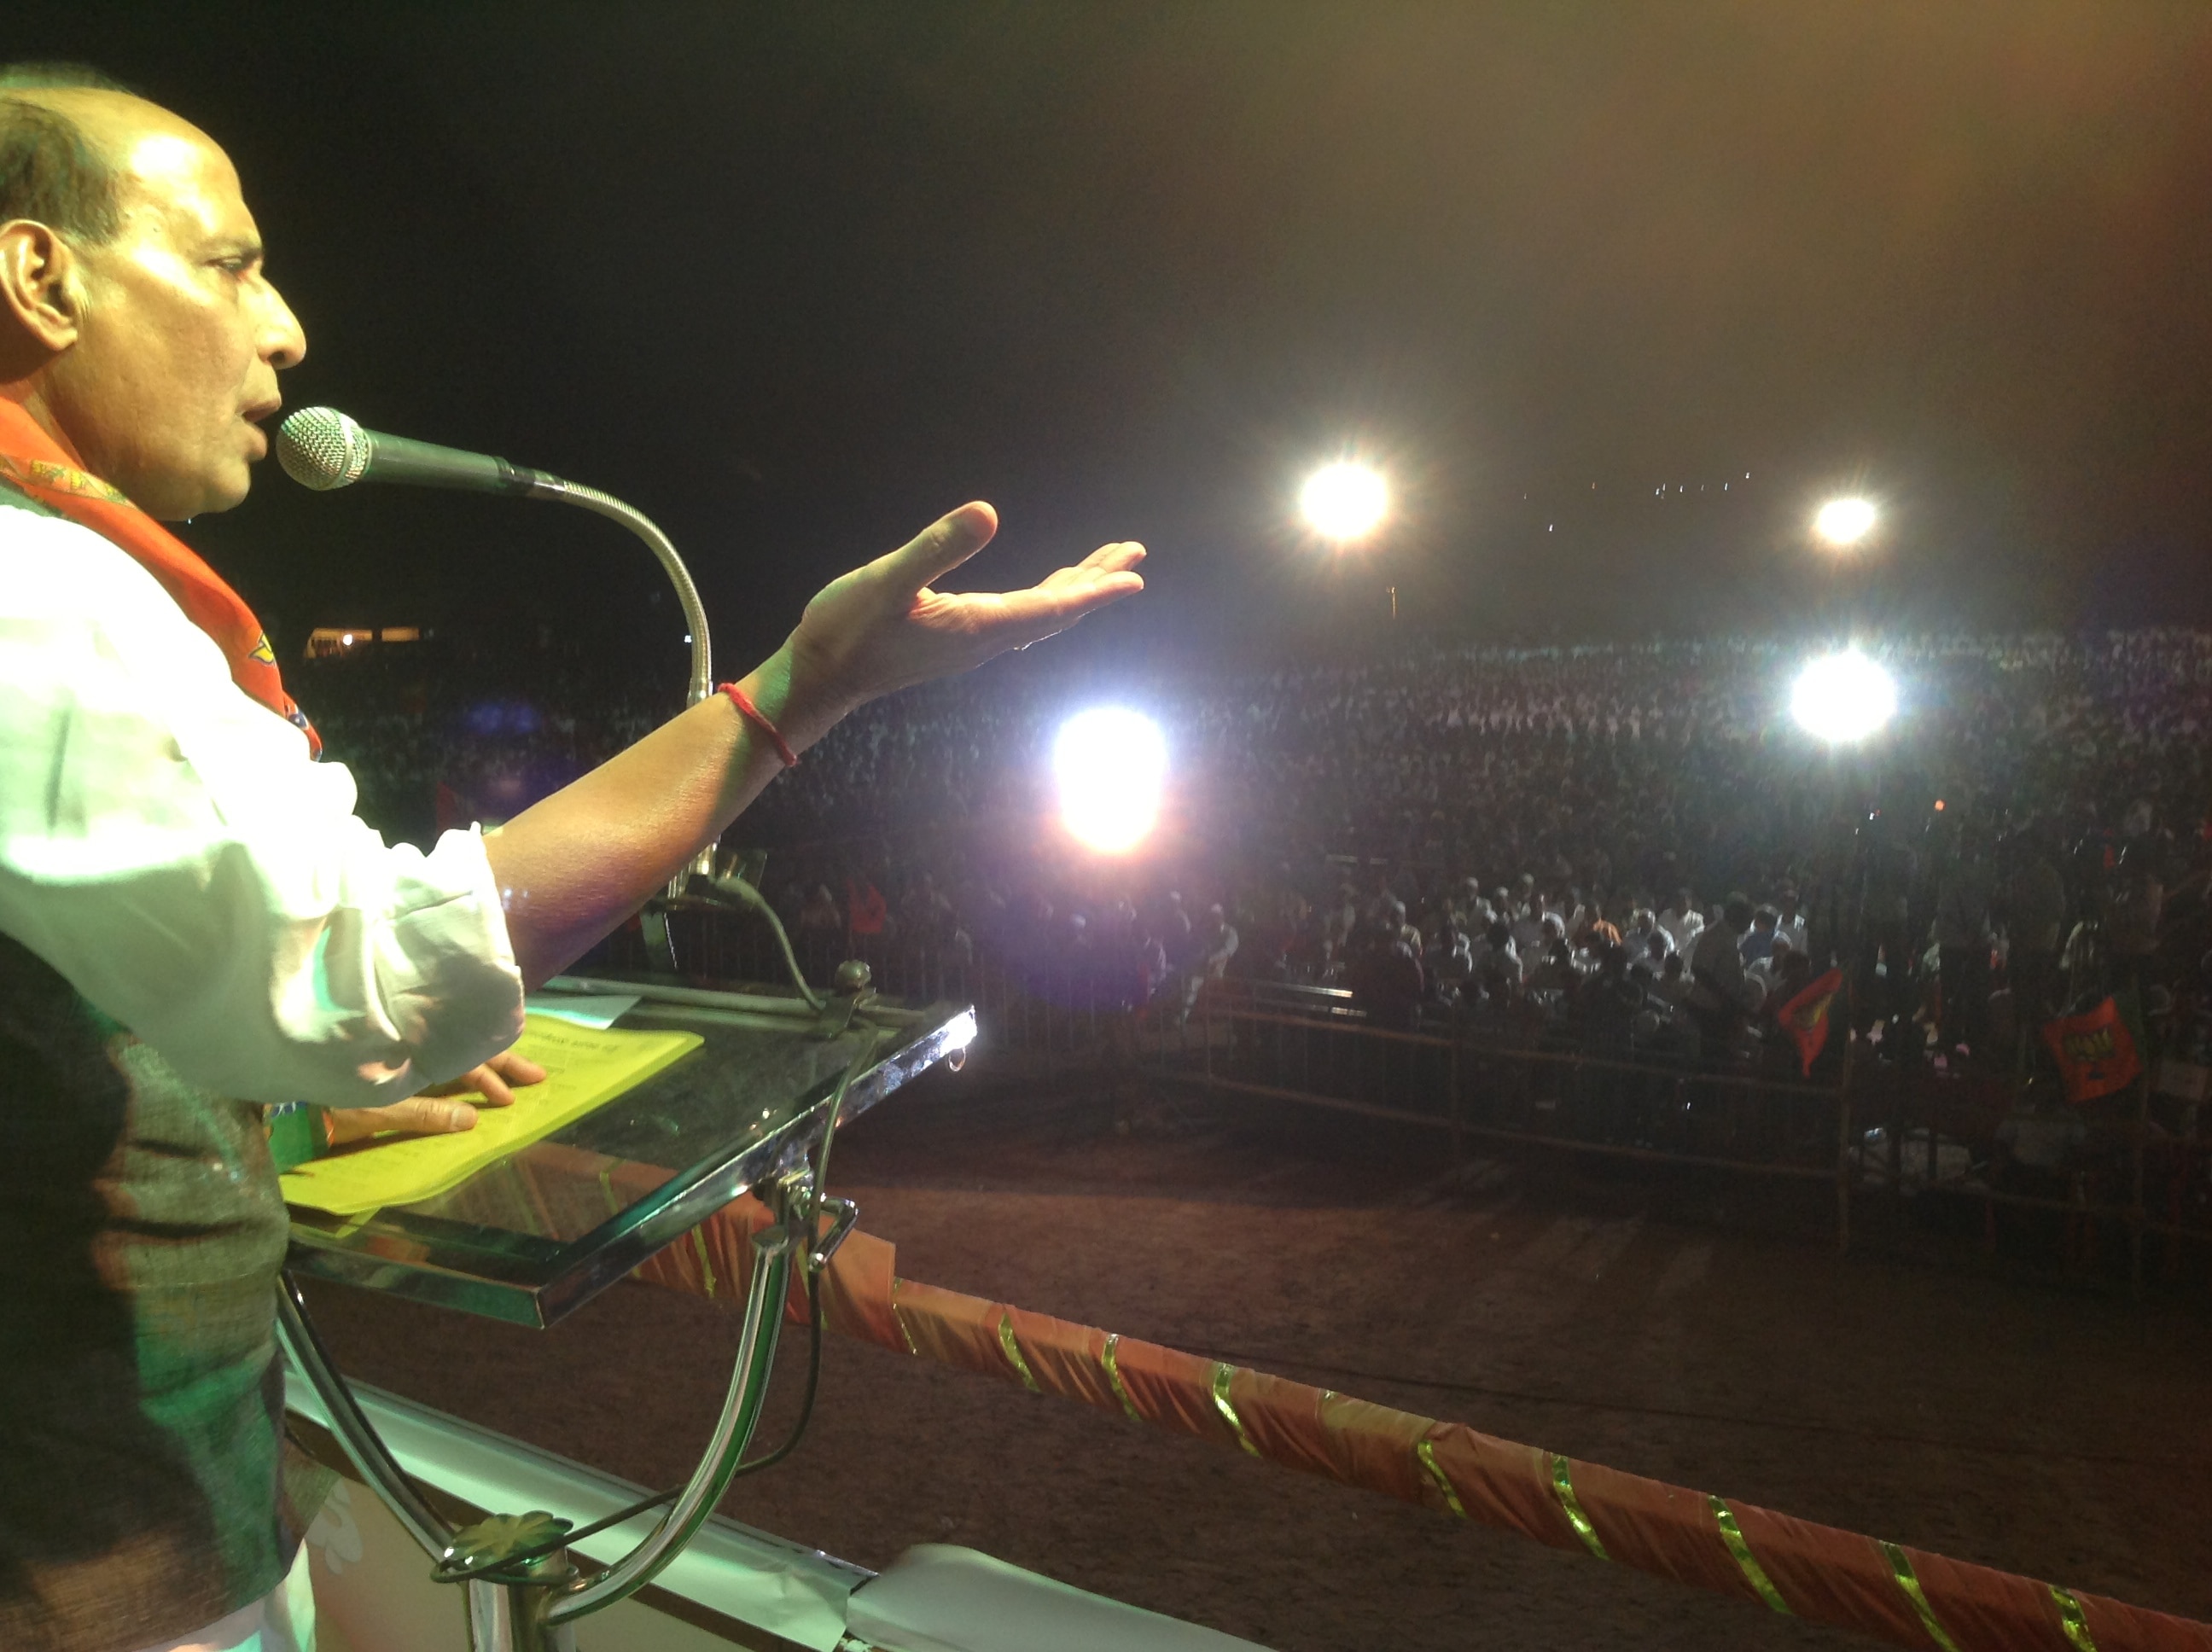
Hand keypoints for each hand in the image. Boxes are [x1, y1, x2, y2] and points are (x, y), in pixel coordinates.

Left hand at [323, 1049, 547, 1144]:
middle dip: (504, 1062)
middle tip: (537, 1077)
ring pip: (457, 1053)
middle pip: (469, 1049)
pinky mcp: (398, 1068)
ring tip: (514, 1077)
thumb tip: (472, 1120)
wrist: (293, 1097)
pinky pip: (441, 1063)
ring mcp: (409, 1056)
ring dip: (487, 1065)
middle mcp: (418, 1047)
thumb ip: (426, 1113)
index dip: (493, 1077)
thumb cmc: (335, 1101)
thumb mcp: (382, 1109)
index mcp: (419, 1052)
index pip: (467, 1060)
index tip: (511, 1099)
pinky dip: (463, 1069)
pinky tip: (476, 1077)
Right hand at [781, 503, 1143, 727]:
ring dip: (1072, 591)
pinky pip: (1017, 621)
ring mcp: (971, 644)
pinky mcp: (956, 642)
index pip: (1051, 608)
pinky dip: (1044, 602)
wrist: (818, 677)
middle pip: (1055, 611)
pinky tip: (1044, 596)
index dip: (1095, 591)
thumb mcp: (887, 581)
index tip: (1134, 577)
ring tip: (1102, 568)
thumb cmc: (845, 628)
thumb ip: (936, 547)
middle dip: (1095, 582)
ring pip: (1037, 617)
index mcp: (977, 625)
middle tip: (1133, 555)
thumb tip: (988, 513)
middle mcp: (984, 640)